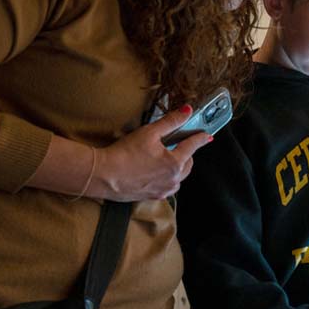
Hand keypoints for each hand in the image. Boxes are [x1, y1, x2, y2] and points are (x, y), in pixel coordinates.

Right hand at [93, 105, 212, 200]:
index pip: (193, 147)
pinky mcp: (152, 197)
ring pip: (179, 178)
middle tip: (180, 145)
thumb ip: (171, 122)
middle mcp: (173, 179)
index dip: (200, 138)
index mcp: (175, 163)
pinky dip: (167, 179)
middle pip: (188, 164)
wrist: (102, 175)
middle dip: (187, 154)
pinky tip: (157, 174)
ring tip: (167, 159)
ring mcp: (163, 190)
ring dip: (178, 168)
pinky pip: (167, 188)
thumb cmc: (124, 153)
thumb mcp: (149, 132)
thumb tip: (187, 111)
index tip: (206, 136)